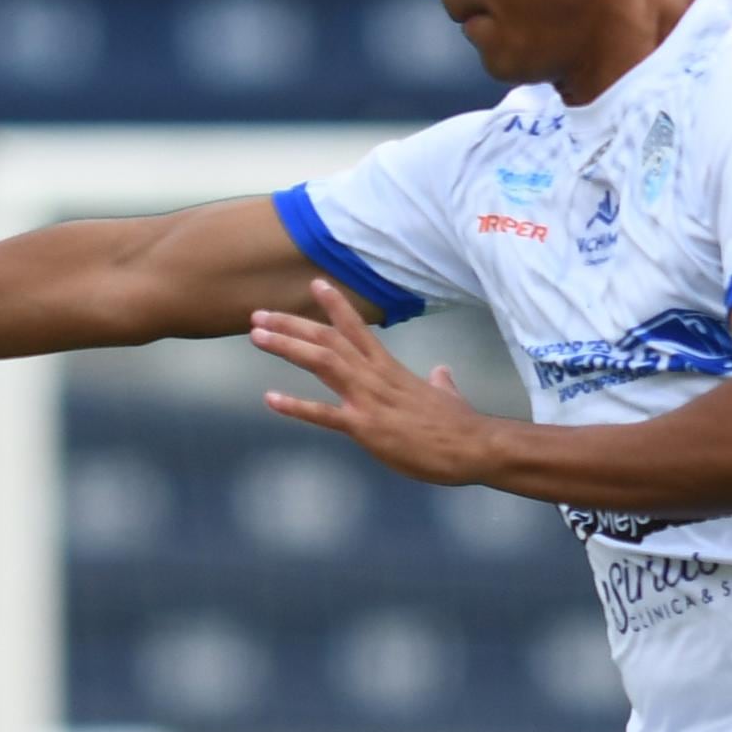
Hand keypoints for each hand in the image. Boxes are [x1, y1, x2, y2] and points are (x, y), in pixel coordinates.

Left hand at [251, 277, 494, 485]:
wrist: (473, 446)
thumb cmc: (460, 425)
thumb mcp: (447, 396)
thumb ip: (440, 383)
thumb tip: (442, 374)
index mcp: (389, 369)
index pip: (357, 328)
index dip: (334, 305)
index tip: (313, 285)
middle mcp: (374, 376)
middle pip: (328, 339)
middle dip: (291, 325)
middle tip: (258, 315)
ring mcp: (368, 399)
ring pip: (322, 362)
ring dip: (287, 346)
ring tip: (257, 336)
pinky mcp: (365, 427)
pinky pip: (324, 414)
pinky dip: (296, 406)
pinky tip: (270, 399)